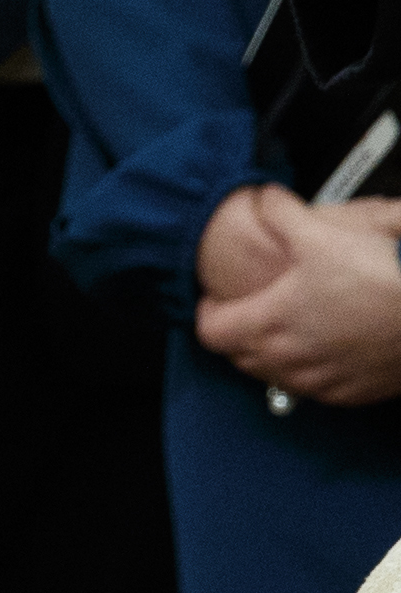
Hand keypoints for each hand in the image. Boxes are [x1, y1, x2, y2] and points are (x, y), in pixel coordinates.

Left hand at [197, 190, 400, 409]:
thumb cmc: (382, 278)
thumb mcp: (324, 235)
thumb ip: (283, 216)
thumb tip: (264, 199)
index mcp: (267, 324)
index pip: (210, 331)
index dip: (211, 310)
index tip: (221, 297)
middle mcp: (286, 361)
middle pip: (238, 356)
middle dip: (239, 332)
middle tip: (254, 308)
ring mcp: (318, 382)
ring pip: (274, 376)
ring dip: (273, 354)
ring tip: (290, 326)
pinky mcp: (349, 394)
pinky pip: (315, 388)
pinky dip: (312, 370)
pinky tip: (328, 347)